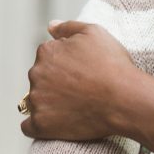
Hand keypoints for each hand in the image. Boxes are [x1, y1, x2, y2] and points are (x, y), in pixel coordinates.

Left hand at [22, 21, 144, 140]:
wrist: (124, 100)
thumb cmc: (113, 65)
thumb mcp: (95, 33)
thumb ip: (68, 27)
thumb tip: (50, 26)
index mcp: (46, 52)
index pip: (48, 57)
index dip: (65, 65)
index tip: (81, 73)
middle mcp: (36, 74)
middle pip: (40, 78)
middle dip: (54, 83)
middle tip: (80, 92)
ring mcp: (37, 100)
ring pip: (35, 101)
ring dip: (48, 104)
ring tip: (74, 109)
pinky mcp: (41, 124)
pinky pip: (29, 127)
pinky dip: (38, 126)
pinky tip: (53, 124)